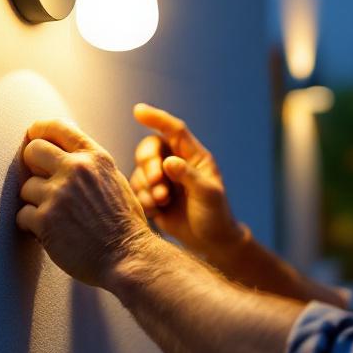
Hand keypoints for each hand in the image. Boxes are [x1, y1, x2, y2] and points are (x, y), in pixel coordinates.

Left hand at [17, 118, 154, 288]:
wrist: (128, 257)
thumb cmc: (123, 224)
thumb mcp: (114, 180)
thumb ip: (89, 164)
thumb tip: (63, 151)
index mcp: (95, 158)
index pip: (58, 127)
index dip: (39, 129)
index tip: (32, 135)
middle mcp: (76, 170)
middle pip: (32, 150)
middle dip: (31, 166)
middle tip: (40, 183)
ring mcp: (59, 194)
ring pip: (26, 188)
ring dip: (35, 203)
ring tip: (56, 218)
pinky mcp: (45, 219)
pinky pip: (22, 215)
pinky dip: (31, 226)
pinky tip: (50, 233)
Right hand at [129, 103, 245, 258]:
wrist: (210, 242)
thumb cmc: (216, 214)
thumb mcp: (208, 193)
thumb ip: (188, 176)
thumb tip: (168, 161)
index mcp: (193, 156)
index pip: (174, 130)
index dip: (156, 119)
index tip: (138, 110)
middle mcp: (175, 163)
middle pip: (150, 148)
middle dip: (148, 163)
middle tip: (157, 180)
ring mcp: (162, 179)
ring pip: (140, 171)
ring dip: (148, 186)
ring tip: (163, 201)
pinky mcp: (152, 195)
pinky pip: (137, 190)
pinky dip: (145, 199)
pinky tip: (158, 211)